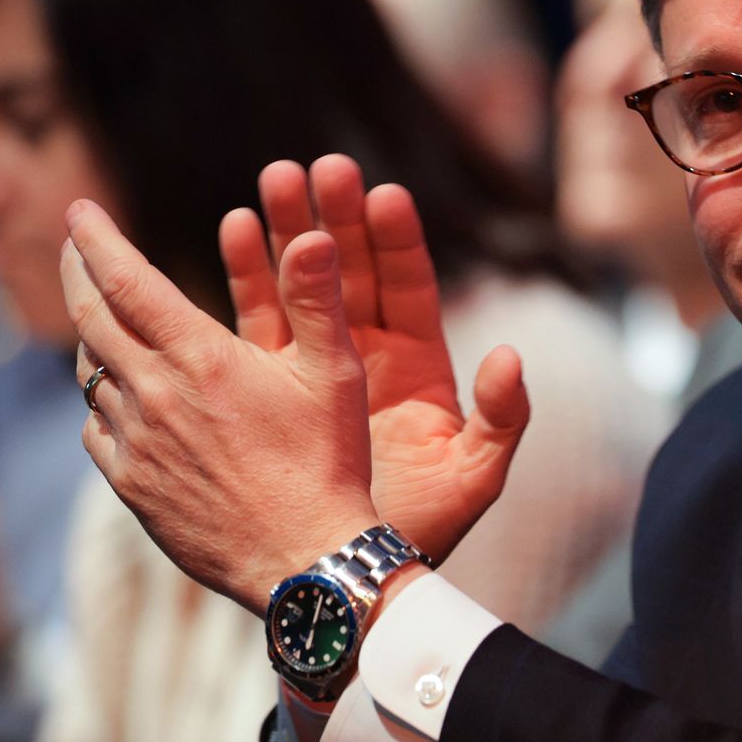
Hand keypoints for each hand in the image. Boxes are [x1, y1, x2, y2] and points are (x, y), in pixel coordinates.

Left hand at [63, 200, 378, 614]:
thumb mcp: (335, 374)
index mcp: (202, 360)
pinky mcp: (131, 485)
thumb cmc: (328, 463)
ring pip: (91, 375)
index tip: (81, 210)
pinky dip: (103, 402)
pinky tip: (126, 401)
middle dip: (77, 273)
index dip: (98, 239)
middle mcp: (155, 396)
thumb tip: (314, 236)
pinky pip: (97, 430)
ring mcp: (136, 444)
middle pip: (89, 319)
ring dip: (95, 338)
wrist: (303, 559)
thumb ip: (317, 300)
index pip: (127, 281)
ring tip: (107, 320)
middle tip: (77, 246)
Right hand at [219, 155, 528, 568]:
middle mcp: (370, 355)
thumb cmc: (424, 530)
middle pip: (352, 271)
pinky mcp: (273, 385)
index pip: (410, 286)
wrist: (356, 574)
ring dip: (286, 234)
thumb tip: (510, 357)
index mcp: (421, 365)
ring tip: (269, 181)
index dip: (397, 240)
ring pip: (302, 285)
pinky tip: (231, 231)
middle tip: (317, 168)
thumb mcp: (474, 476)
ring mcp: (318, 367)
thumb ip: (502, 419)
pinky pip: (258, 320)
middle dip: (335, 218)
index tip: (382, 194)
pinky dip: (247, 277)